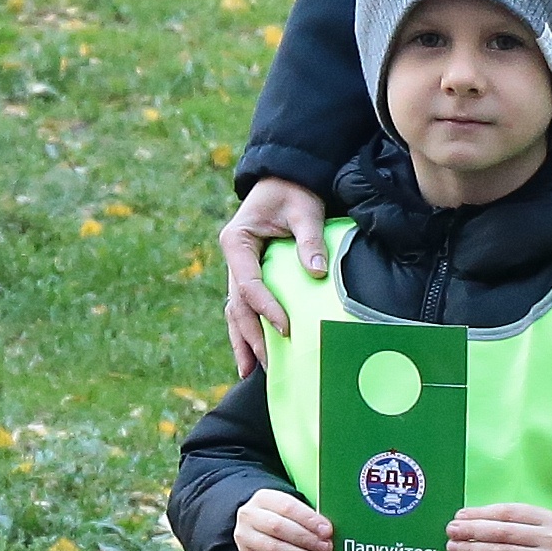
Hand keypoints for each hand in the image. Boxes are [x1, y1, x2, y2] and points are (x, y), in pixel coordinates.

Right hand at [219, 176, 326, 368]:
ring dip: (242, 340)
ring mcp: (238, 268)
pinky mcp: (249, 273)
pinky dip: (247, 330)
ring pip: (235, 310)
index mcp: (237, 241)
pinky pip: (244, 306)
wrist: (285, 178)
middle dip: (251, 336)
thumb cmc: (293, 192)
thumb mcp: (303, 209)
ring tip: (250, 372)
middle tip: (267, 364)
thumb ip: (309, 240)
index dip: (266, 308)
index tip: (286, 328)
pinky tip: (251, 355)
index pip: (249, 284)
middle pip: (237, 305)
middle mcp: (233, 257)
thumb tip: (318, 272)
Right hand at [230, 488, 337, 550]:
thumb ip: (308, 518)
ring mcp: (246, 538)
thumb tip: (329, 532)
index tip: (327, 530)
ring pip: (274, 550)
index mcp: (264, 498)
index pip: (287, 506)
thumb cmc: (283, 519)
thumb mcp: (292, 511)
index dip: (309, 519)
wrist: (258, 531)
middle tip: (327, 547)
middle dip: (306, 539)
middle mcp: (250, 516)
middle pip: (278, 528)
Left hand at [444, 504, 551, 550]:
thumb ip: (512, 522)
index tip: (460, 516)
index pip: (508, 512)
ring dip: (473, 550)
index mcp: (547, 518)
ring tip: (455, 548)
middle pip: (502, 532)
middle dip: (472, 531)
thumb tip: (471, 519)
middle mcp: (548, 537)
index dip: (481, 513)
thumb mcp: (540, 527)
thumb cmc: (549, 547)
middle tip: (451, 531)